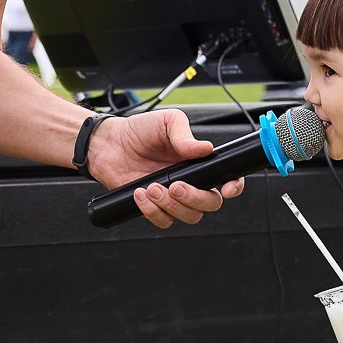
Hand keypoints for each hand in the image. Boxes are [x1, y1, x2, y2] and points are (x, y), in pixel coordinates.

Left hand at [87, 109, 240, 227]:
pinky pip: (164, 221)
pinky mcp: (155, 208)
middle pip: (210, 203)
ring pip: (190, 216)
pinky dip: (152, 211)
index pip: (227, 178)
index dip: (233, 186)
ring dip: (171, 205)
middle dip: (196, 198)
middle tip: (176, 185)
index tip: (226, 188)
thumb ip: (185, 135)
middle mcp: (190, 182)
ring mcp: (173, 197)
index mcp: (199, 163)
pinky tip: (140, 193)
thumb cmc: (139, 131)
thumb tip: (205, 149)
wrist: (109, 144)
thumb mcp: (166, 122)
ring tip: (153, 186)